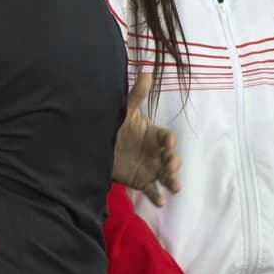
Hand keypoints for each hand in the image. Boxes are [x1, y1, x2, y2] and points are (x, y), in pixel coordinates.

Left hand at [112, 72, 180, 205]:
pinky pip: (152, 190)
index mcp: (154, 135)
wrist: (99, 144)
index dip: (169, 141)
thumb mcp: (125, 111)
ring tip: (174, 186)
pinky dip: (157, 196)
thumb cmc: (116, 126)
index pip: (167, 138)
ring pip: (166, 175)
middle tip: (170, 164)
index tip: (167, 144)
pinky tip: (160, 202)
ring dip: (172, 180)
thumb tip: (147, 72)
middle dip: (174, 162)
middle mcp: (156, 152)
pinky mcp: (141, 180)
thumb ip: (136, 95)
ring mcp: (150, 167)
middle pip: (171, 158)